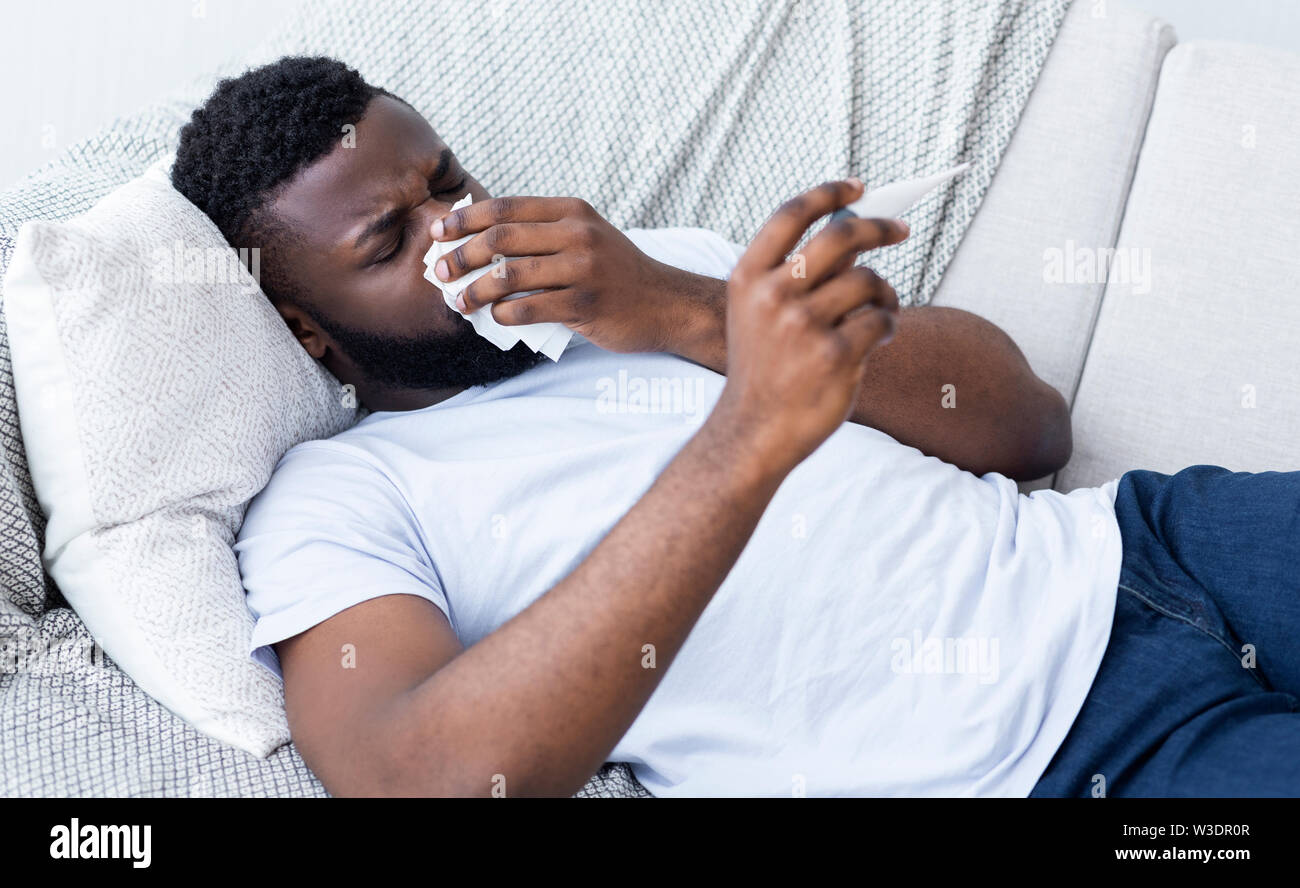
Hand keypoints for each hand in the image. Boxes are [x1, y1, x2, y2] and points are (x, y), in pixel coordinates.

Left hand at [430, 196, 690, 352]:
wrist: (667, 304)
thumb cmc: (616, 274)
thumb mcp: (586, 237)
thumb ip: (543, 234)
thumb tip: (480, 243)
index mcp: (571, 211)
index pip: (505, 208)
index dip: (466, 220)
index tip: (438, 234)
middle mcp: (577, 233)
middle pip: (501, 239)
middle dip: (462, 256)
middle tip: (439, 272)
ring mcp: (583, 268)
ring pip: (510, 276)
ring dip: (475, 291)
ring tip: (458, 302)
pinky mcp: (585, 304)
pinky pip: (529, 308)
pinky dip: (503, 314)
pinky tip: (493, 318)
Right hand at [709, 179, 907, 475]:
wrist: (752, 432)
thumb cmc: (763, 368)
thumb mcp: (756, 313)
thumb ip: (793, 275)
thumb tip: (853, 232)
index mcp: (748, 278)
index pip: (792, 214)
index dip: (829, 193)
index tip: (859, 186)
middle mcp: (773, 296)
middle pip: (841, 236)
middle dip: (879, 227)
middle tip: (900, 230)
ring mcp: (804, 325)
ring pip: (868, 281)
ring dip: (885, 293)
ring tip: (884, 309)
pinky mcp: (836, 355)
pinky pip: (882, 321)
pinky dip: (888, 327)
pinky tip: (880, 339)